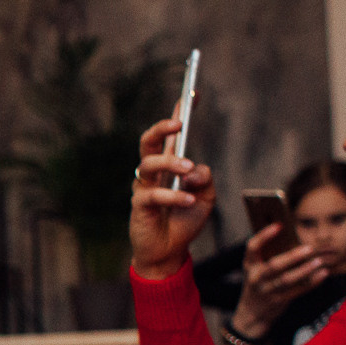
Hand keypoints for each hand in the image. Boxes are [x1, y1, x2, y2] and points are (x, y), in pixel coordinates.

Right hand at [129, 115, 214, 279]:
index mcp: (169, 166)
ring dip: (170, 162)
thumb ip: (205, 179)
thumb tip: (194, 168)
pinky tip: (187, 200)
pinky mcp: (139, 206)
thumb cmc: (185, 221)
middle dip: (161, 128)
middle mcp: (153, 173)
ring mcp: (144, 188)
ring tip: (189, 168)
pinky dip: (173, 196)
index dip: (178, 112)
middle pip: (148, 142)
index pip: (171, 135)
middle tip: (179, 124)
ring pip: (148, 164)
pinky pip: (152, 195)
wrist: (170, 252)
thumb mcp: (206, 198)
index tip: (191, 92)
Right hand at [231, 224, 326, 336]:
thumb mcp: (257, 269)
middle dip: (292, 257)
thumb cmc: (259, 283)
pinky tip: (323, 274)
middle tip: (310, 248)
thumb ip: (269, 256)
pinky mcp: (279, 300)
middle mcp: (256, 277)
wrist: (251, 312)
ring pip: (287, 279)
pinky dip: (312, 282)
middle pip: (274, 266)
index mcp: (249, 265)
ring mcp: (267, 290)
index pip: (252, 247)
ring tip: (319, 261)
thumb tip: (294, 238)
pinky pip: (298, 290)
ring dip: (305, 270)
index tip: (279, 225)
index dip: (264, 236)